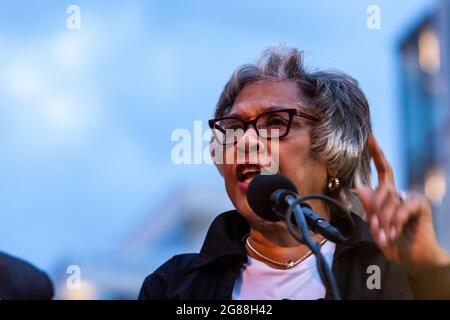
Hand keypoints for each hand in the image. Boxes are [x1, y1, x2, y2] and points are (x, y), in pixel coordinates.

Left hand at [356, 136, 449, 273]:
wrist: (413, 260)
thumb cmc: (394, 243)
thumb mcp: (377, 226)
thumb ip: (370, 208)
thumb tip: (361, 187)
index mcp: (389, 195)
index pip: (383, 171)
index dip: (377, 154)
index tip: (371, 138)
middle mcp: (401, 193)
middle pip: (380, 192)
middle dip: (375, 212)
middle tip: (378, 229)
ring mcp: (411, 197)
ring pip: (389, 202)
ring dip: (385, 222)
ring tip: (388, 236)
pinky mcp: (420, 205)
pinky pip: (401, 208)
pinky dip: (395, 223)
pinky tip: (396, 234)